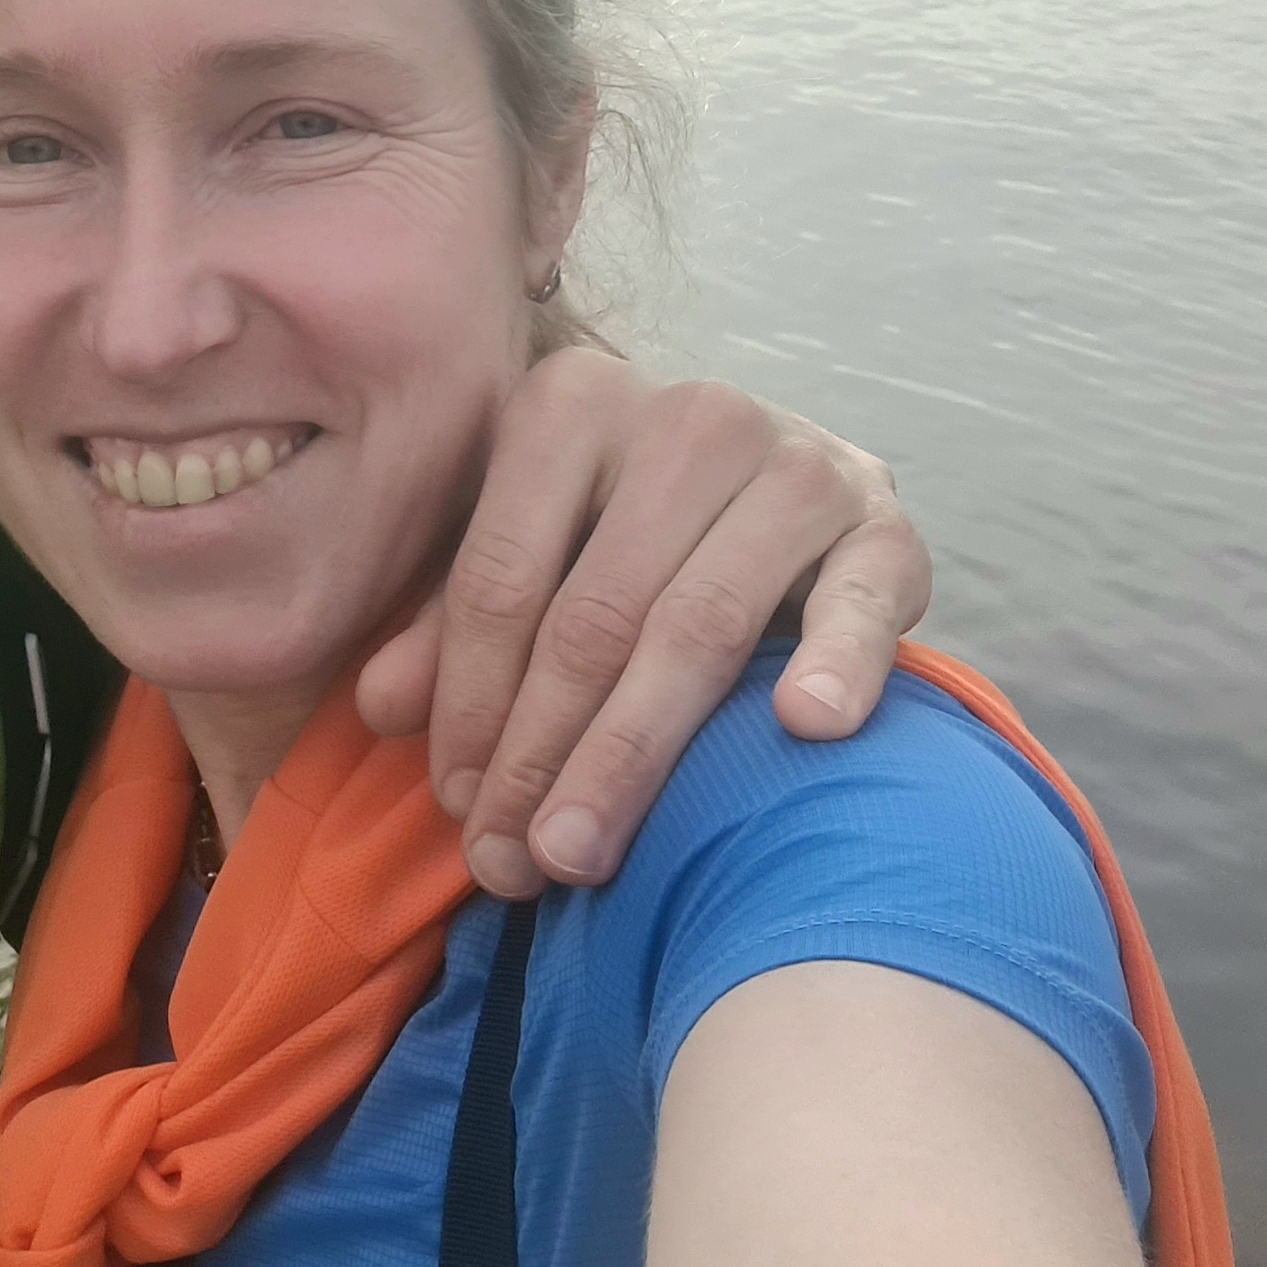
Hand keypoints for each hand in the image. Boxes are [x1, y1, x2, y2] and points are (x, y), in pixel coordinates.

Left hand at [355, 353, 929, 896]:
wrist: (787, 491)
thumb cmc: (627, 542)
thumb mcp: (531, 565)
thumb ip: (453, 629)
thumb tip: (381, 707)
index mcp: (573, 404)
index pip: (499, 575)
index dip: (469, 703)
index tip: (457, 807)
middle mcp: (687, 415)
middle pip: (592, 611)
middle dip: (541, 752)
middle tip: (513, 862)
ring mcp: (795, 463)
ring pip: (699, 623)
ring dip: (634, 752)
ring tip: (584, 852)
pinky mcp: (884, 520)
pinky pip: (862, 596)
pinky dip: (837, 659)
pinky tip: (804, 726)